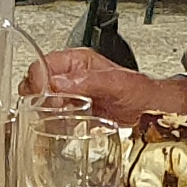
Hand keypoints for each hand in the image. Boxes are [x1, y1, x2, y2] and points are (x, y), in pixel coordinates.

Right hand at [29, 50, 183, 124]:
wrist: (151, 109)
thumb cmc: (139, 90)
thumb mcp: (117, 83)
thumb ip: (88, 81)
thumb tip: (59, 83)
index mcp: (77, 61)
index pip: (42, 65)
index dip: (39, 82)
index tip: (48, 97)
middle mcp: (70, 75)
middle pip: (36, 82)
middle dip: (39, 97)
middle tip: (56, 108)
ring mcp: (70, 92)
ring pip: (41, 99)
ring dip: (45, 110)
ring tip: (61, 117)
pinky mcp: (73, 109)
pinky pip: (52, 114)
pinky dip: (53, 120)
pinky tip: (64, 125)